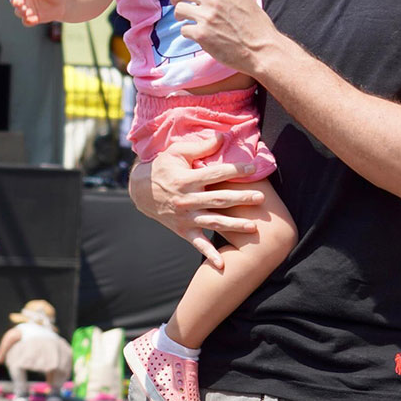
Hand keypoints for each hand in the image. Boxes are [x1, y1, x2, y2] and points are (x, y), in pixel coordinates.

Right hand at [6, 0, 66, 25]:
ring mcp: (27, 9)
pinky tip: (35, 20)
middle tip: (20, 3)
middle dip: (15, 2)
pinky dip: (28, 21)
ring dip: (21, 12)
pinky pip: (26, 22)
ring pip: (18, 12)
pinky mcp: (32, 18)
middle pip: (14, 0)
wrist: (63, 4)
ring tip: (28, 12)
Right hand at [128, 136, 264, 268]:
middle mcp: (187, 200)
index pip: (216, 174)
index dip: (235, 171)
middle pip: (219, 199)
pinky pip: (198, 243)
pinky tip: (222, 264)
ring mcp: (185, 217)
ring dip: (233, 225)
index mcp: (187, 179)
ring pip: (213, 222)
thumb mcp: (177, 152)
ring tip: (253, 227)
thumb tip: (224, 137)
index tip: (253, 169)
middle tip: (260, 198)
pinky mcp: (183, 230)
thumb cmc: (162, 167)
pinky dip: (209, 254)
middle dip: (241, 199)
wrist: (140, 191)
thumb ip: (201, 146)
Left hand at [168, 0, 276, 74]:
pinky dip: (189, 32)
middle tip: (177, 2)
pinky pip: (184, 30)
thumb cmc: (256, 25)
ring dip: (180, 14)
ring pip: (179, 9)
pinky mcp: (202, 35)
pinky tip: (198, 34)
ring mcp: (206, 17)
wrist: (261, 48)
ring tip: (187, 19)